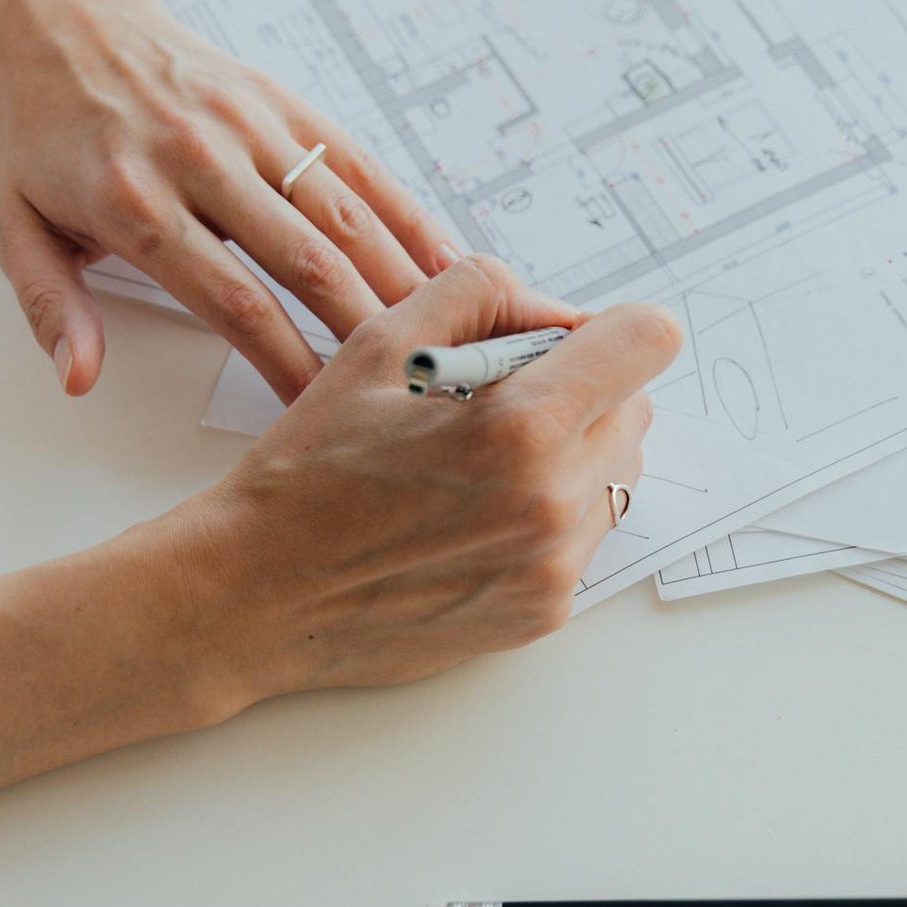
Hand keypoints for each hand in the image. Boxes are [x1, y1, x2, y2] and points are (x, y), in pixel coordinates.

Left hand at [0, 0, 460, 400]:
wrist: (69, 22)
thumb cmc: (50, 139)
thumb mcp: (18, 228)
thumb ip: (53, 309)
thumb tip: (79, 378)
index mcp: (135, 204)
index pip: (233, 301)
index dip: (288, 362)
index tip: (323, 411)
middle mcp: (200, 160)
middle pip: (305, 261)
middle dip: (364, 332)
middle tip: (410, 386)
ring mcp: (250, 126)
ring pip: (343, 213)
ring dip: (399, 278)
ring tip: (446, 334)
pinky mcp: (284, 102)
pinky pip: (358, 163)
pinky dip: (407, 214)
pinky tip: (445, 261)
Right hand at [170, 256, 682, 706]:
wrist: (258, 595)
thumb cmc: (310, 470)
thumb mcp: (379, 343)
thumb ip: (483, 295)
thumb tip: (561, 312)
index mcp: (520, 425)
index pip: (648, 342)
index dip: (610, 328)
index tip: (567, 340)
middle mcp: (553, 501)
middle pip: (636, 408)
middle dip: (585, 389)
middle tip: (499, 401)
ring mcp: (554, 565)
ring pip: (618, 474)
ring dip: (572, 454)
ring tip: (482, 463)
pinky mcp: (545, 611)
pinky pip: (585, 536)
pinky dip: (547, 515)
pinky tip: (471, 517)